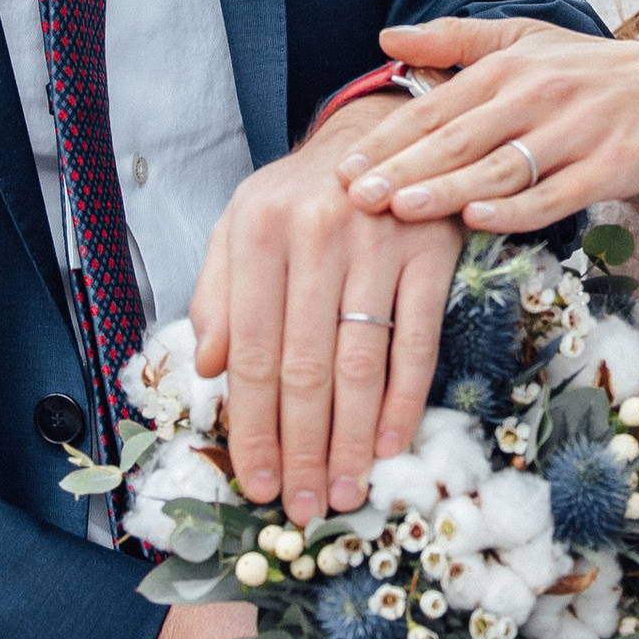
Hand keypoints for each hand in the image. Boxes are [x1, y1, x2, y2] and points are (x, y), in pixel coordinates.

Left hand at [189, 101, 458, 525]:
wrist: (379, 132)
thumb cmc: (301, 194)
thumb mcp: (241, 226)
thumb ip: (217, 294)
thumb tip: (207, 368)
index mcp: (259, 231)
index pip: (253, 350)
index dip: (253, 425)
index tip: (254, 481)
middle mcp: (316, 233)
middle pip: (305, 367)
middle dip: (301, 448)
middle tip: (302, 506)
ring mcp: (379, 241)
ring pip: (360, 363)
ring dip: (351, 439)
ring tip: (344, 491)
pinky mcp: (432, 249)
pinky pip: (417, 341)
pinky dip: (404, 399)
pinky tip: (390, 443)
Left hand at [338, 17, 638, 235]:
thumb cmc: (594, 71)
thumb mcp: (526, 40)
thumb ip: (455, 40)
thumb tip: (385, 38)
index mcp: (510, 66)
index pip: (436, 107)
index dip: (388, 138)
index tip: (344, 166)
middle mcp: (539, 94)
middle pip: (460, 139)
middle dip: (404, 169)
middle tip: (355, 197)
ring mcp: (576, 132)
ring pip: (501, 167)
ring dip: (449, 189)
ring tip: (402, 210)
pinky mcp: (610, 167)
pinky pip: (557, 193)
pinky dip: (518, 209)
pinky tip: (482, 221)